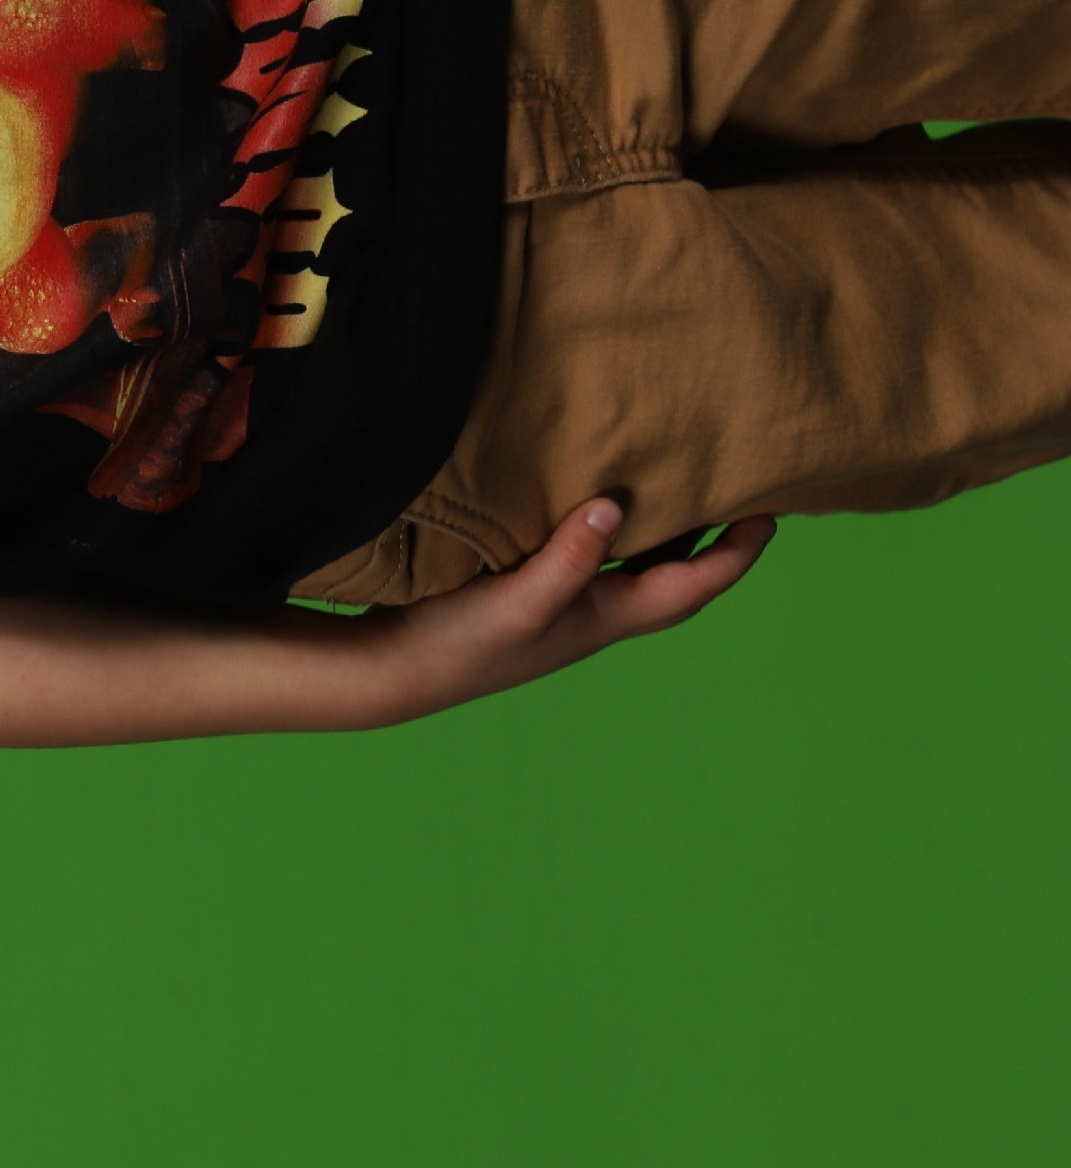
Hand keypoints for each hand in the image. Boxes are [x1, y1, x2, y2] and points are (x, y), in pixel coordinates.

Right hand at [366, 498, 773, 716]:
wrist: (397, 671)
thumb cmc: (461, 644)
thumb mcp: (519, 601)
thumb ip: (568, 557)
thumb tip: (614, 505)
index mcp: (607, 617)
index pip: (694, 585)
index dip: (737, 554)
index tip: (770, 515)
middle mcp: (596, 614)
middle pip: (676, 581)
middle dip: (715, 548)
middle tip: (740, 501)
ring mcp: (564, 608)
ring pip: (637, 572)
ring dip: (668, 540)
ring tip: (681, 496)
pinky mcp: (529, 596)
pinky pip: (594, 561)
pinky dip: (614, 536)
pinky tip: (596, 510)